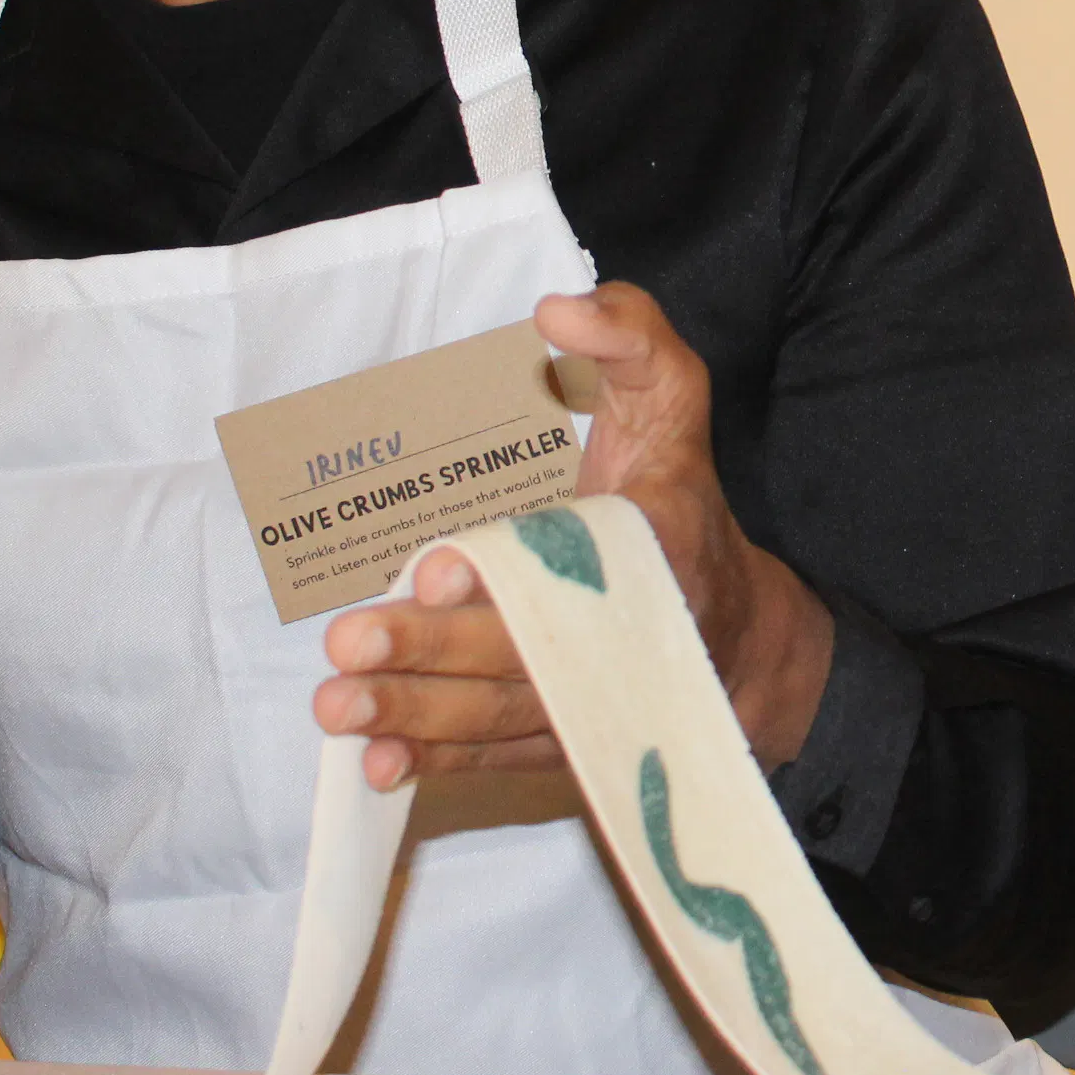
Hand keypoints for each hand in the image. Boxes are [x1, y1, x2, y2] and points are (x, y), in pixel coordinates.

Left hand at [315, 284, 833, 787]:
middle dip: (434, 649)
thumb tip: (558, 309)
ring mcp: (593, 696)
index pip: (570, 554)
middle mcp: (624, 629)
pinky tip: (378, 763)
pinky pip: (499, 760)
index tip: (433, 567)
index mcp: (653, 539)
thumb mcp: (674, 401)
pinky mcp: (566, 742)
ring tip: (340, 704)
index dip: (503, 568)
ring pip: (500, 714)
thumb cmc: (677, 500)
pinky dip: (438, 765)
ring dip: (416, 713)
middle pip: (522, 647)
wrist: (735, 634)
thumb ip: (632, 340)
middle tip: (353, 640)